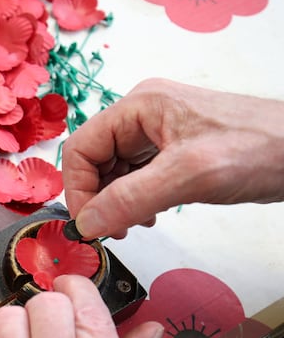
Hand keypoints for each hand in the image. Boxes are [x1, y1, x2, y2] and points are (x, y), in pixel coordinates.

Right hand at [62, 78, 283, 238]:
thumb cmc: (260, 149)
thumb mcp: (189, 175)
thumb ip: (131, 199)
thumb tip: (86, 223)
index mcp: (139, 106)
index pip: (81, 148)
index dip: (78, 189)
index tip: (90, 224)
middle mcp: (142, 115)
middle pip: (93, 160)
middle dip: (96, 198)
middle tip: (112, 230)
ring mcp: (157, 132)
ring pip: (113, 171)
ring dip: (114, 202)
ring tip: (133, 224)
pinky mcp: (172, 150)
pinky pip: (135, 177)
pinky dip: (133, 200)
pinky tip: (148, 215)